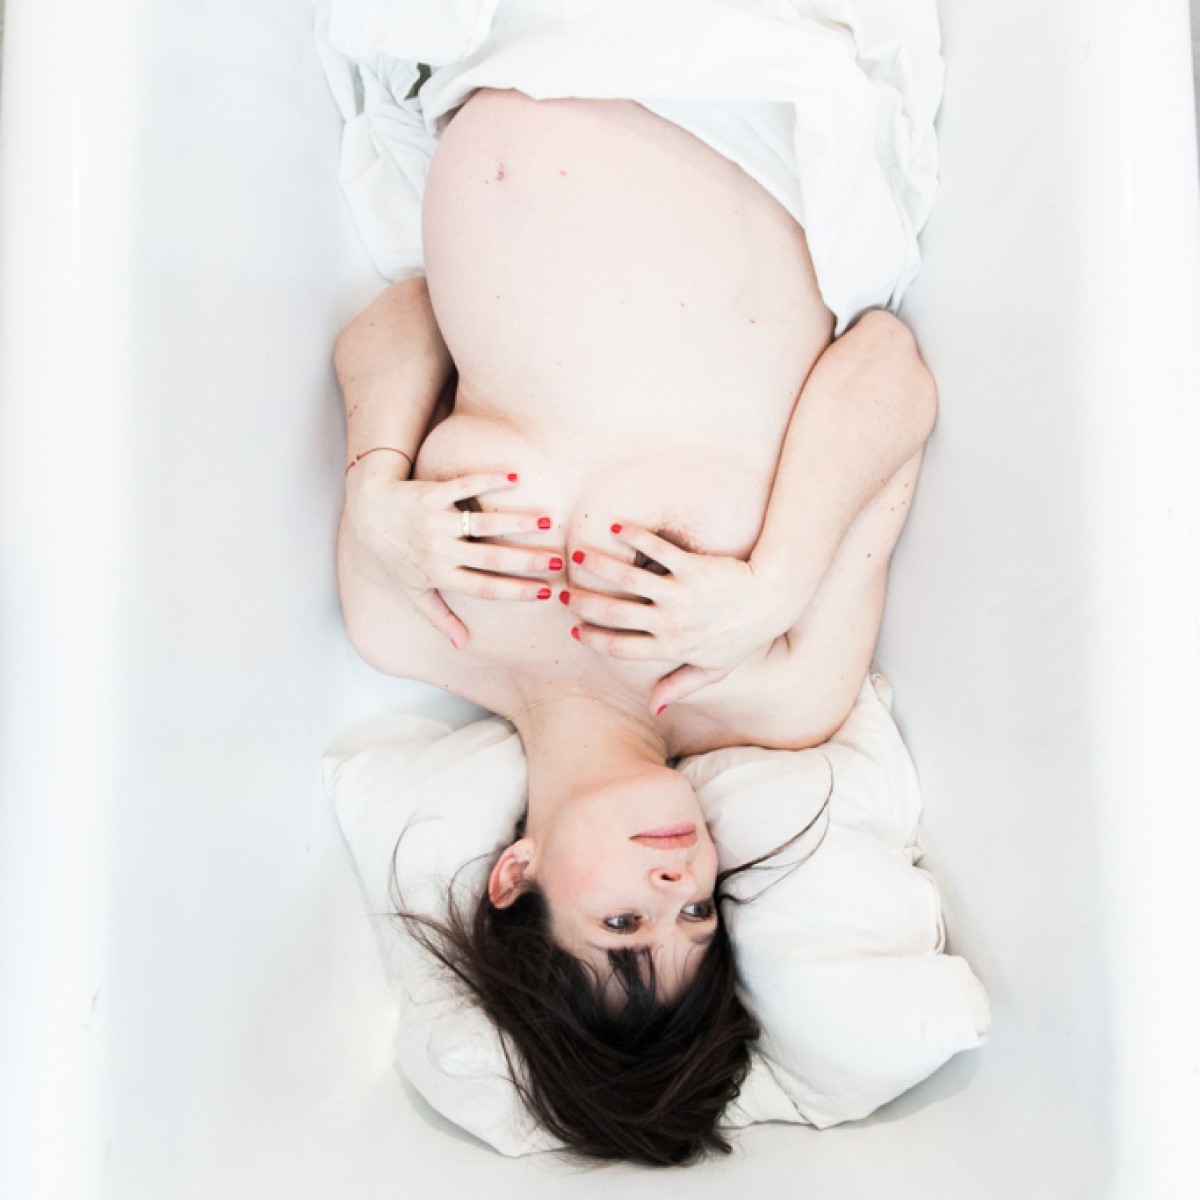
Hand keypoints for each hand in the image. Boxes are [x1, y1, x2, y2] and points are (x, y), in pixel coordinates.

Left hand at [344, 465, 561, 647]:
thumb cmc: (393, 554)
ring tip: (545, 519)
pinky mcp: (430, 494)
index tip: (545, 592)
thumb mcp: (413, 590)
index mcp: (439, 576)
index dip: (515, 591)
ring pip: (481, 523)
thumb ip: (439, 616)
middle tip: (557, 560)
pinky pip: (462, 487)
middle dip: (525, 560)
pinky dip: (487, 481)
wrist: (367, 511)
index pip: (484, 588)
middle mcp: (438, 550)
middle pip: (489, 558)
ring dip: (515, 521)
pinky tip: (513, 478)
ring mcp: (434, 521)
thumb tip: (462, 644)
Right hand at [562, 524, 790, 712]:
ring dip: (600, 565)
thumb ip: (681, 686)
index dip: (595, 639)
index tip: (577, 630)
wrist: (772, 600)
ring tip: (578, 554)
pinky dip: (637, 537)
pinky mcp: (693, 567)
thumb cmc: (742, 637)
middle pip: (616, 612)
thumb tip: (653, 706)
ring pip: (629, 579)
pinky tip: (618, 527)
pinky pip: (658, 550)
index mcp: (672, 648)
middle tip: (564, 593)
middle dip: (585, 602)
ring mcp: (681, 594)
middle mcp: (671, 622)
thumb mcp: (714, 669)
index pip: (622, 647)